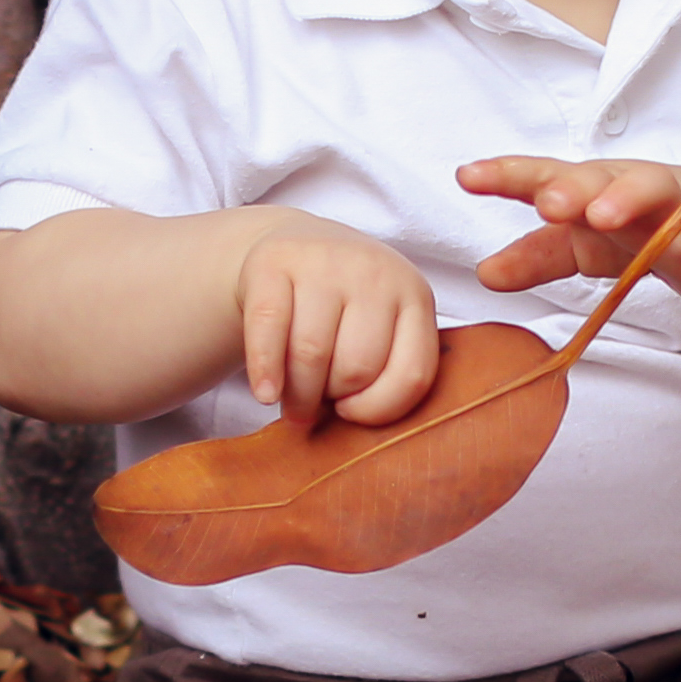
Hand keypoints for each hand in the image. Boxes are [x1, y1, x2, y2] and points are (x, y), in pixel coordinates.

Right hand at [235, 215, 440, 425]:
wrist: (298, 244)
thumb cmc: (346, 309)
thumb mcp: (383, 328)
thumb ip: (386, 372)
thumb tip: (358, 437)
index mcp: (415, 297)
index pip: (413, 374)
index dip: (380, 409)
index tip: (353, 413)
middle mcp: (376, 272)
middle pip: (357, 368)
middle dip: (332, 400)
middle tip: (316, 406)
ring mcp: (326, 262)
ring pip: (312, 353)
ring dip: (298, 394)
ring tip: (292, 405)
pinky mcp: (275, 261)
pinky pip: (268, 329)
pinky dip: (265, 370)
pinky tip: (265, 394)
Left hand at [458, 154, 680, 305]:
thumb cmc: (639, 227)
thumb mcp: (582, 245)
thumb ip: (537, 257)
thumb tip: (485, 274)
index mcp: (593, 189)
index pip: (545, 177)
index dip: (507, 177)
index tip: (467, 177)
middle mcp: (632, 188)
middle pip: (601, 178)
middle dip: (572, 187)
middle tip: (546, 202)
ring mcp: (679, 208)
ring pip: (656, 195)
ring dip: (628, 200)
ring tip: (603, 216)